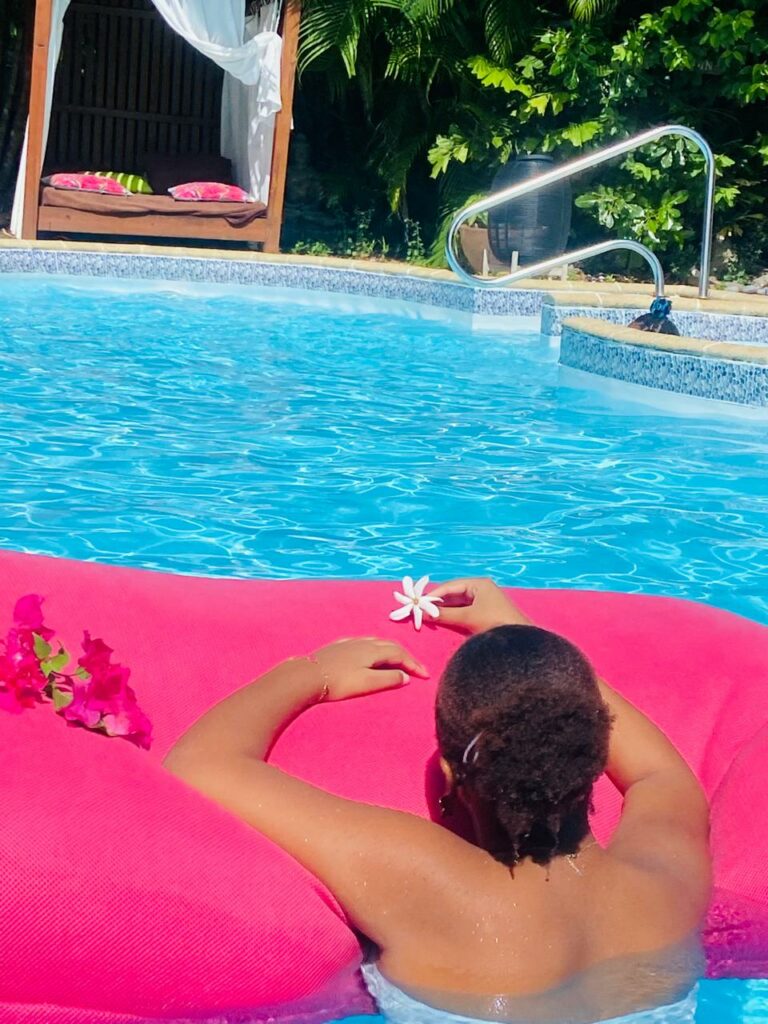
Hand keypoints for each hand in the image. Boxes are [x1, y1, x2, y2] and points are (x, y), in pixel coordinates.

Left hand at [312, 638, 428, 700]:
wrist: (308, 676)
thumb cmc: (339, 683)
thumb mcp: (368, 684)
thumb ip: (389, 679)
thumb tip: (406, 676)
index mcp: (374, 650)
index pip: (400, 654)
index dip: (414, 664)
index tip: (425, 675)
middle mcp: (364, 642)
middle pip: (391, 646)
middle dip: (406, 656)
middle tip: (415, 668)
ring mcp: (351, 642)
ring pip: (377, 642)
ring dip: (391, 650)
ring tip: (397, 660)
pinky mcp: (339, 646)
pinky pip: (364, 642)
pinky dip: (376, 648)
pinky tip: (371, 653)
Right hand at [427, 577, 530, 634]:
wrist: (519, 642)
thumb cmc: (494, 623)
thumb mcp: (467, 618)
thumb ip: (444, 615)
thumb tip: (424, 613)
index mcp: (479, 584)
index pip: (451, 586)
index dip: (434, 594)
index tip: (418, 602)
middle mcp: (481, 589)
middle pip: (454, 594)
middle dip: (438, 602)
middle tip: (420, 610)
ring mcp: (484, 601)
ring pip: (458, 603)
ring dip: (445, 610)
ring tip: (428, 615)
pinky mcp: (485, 613)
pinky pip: (464, 611)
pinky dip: (453, 615)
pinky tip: (443, 620)